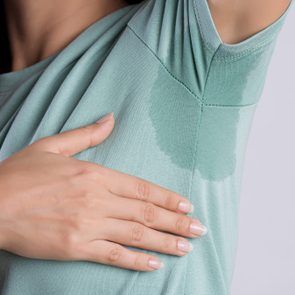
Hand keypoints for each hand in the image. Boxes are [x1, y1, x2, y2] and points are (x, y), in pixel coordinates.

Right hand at [0, 112, 206, 271]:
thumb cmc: (22, 174)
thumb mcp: (53, 146)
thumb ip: (87, 135)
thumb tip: (111, 118)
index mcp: (95, 174)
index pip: (142, 188)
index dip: (167, 198)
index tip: (187, 205)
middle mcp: (97, 200)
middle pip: (145, 213)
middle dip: (176, 222)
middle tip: (199, 229)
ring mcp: (88, 225)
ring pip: (136, 235)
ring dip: (164, 242)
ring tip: (186, 247)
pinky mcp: (75, 247)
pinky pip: (113, 255)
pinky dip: (135, 261)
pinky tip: (154, 264)